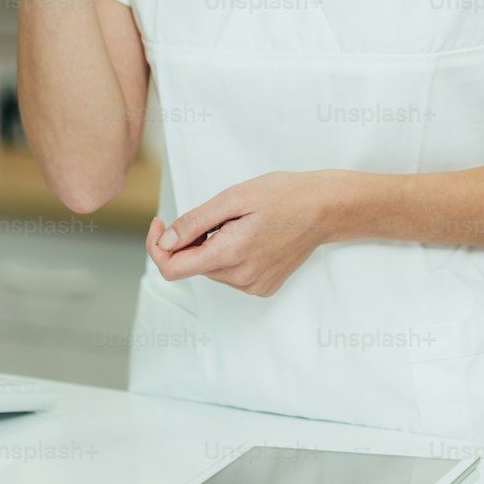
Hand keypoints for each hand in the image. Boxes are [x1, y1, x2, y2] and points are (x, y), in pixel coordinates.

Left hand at [145, 171, 346, 297]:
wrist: (325, 209)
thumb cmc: (283, 195)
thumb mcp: (234, 197)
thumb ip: (195, 222)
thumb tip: (165, 243)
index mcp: (230, 254)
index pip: (172, 269)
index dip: (158, 246)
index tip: (162, 224)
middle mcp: (240, 278)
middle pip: (193, 265)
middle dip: (193, 240)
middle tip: (219, 214)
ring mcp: (254, 286)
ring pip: (211, 269)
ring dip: (213, 247)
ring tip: (241, 223)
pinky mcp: (263, 287)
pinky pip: (231, 274)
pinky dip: (231, 256)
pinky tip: (252, 237)